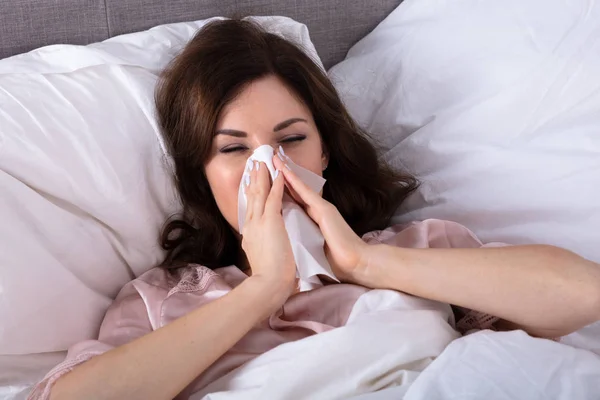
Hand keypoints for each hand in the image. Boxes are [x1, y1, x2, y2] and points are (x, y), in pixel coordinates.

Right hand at [241, 161, 296, 301]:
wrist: (268, 285)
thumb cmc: (268, 278)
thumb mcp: (260, 258)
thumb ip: (262, 249)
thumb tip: (264, 248)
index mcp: (249, 234)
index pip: (250, 209)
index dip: (251, 193)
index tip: (251, 182)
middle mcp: (251, 225)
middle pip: (251, 197)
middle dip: (254, 179)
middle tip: (255, 163)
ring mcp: (259, 222)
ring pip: (260, 193)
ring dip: (263, 175)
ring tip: (264, 161)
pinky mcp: (270, 221)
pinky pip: (273, 197)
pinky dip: (276, 184)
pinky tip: (279, 173)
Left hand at [273, 154, 370, 283]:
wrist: (354, 264)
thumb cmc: (335, 261)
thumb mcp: (313, 248)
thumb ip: (303, 240)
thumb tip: (289, 246)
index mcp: (312, 220)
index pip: (292, 202)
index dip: (279, 191)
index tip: (266, 182)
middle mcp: (316, 211)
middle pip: (293, 191)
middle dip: (279, 178)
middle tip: (265, 163)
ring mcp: (321, 208)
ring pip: (298, 187)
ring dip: (285, 173)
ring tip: (274, 159)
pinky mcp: (324, 209)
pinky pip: (305, 192)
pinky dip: (294, 180)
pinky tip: (284, 170)